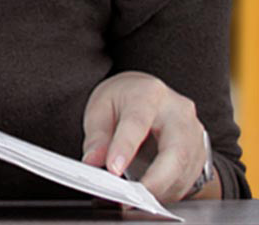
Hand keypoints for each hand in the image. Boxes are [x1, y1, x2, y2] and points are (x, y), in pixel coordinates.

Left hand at [81, 71, 209, 201]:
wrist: (150, 95)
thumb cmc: (125, 100)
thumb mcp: (101, 108)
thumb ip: (97, 135)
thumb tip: (93, 161)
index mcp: (149, 93)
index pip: (137, 122)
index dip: (125, 148)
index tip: (112, 169)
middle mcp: (178, 111)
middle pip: (175, 150)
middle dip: (155, 180)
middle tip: (133, 199)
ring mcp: (194, 132)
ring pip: (184, 169)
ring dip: (161, 190)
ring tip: (136, 200)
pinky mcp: (200, 151)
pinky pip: (188, 178)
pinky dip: (168, 191)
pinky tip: (151, 193)